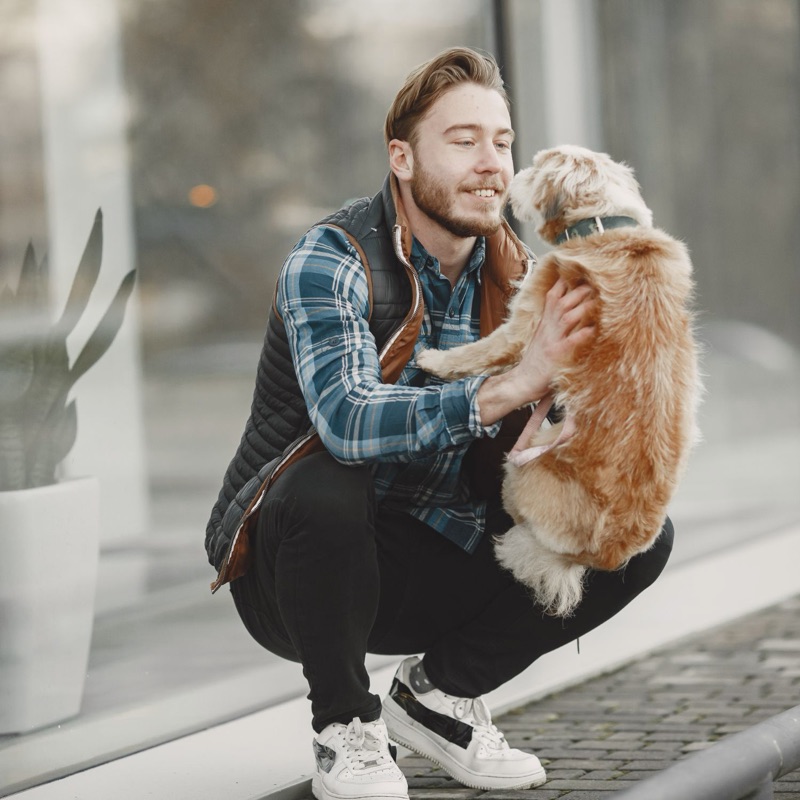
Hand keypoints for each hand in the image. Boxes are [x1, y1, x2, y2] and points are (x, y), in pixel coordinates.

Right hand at [477, 278, 595, 424]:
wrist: (521, 382)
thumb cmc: (535, 362)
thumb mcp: (542, 337)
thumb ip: (553, 323)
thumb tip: (568, 310)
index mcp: (545, 323)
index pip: (553, 295)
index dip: (565, 282)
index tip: (579, 270)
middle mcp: (547, 328)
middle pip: (562, 302)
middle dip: (579, 290)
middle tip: (596, 281)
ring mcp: (551, 341)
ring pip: (566, 317)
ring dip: (582, 307)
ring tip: (598, 299)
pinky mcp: (555, 356)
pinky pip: (569, 343)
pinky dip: (580, 335)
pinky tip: (592, 330)